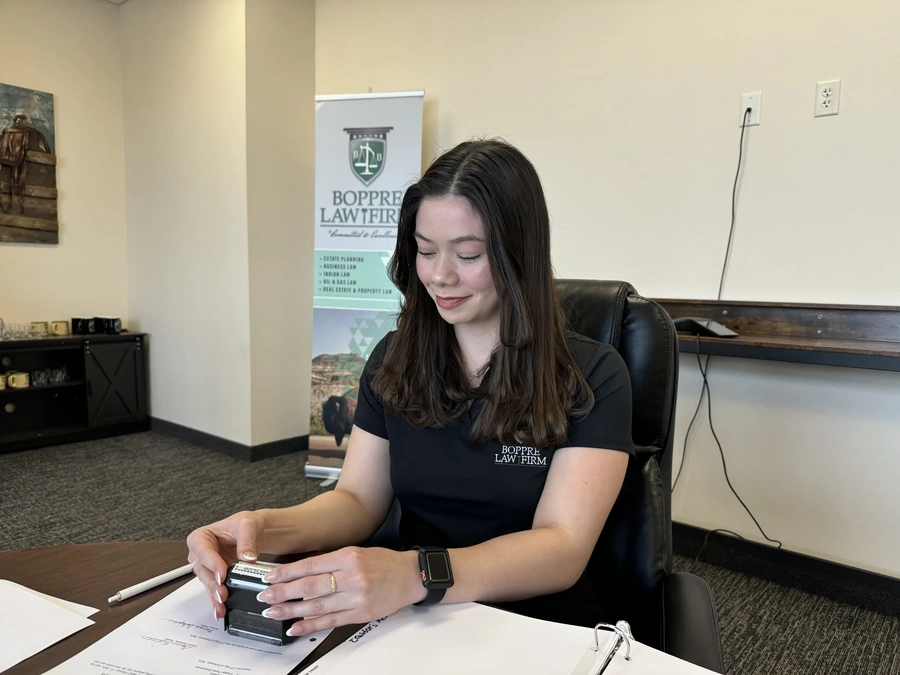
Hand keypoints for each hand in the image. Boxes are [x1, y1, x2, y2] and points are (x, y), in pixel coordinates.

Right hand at [186, 510, 264, 619]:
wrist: (254, 532)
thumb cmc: (246, 525)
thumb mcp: (247, 525)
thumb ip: (246, 541)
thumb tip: (246, 557)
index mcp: (201, 537)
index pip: (202, 550)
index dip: (211, 563)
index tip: (222, 573)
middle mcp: (200, 554)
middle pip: (203, 570)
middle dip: (213, 583)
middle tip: (222, 593)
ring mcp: (208, 567)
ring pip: (208, 583)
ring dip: (214, 594)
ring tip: (222, 604)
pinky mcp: (216, 578)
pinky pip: (214, 590)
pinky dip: (217, 600)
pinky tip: (220, 610)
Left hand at [256, 546, 426, 635]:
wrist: (410, 576)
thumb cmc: (383, 562)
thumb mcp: (357, 552)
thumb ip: (331, 561)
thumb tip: (300, 572)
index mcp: (348, 557)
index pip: (310, 565)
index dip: (287, 572)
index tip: (269, 576)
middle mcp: (351, 576)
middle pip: (310, 586)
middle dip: (283, 592)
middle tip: (265, 596)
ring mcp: (356, 598)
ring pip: (317, 606)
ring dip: (291, 611)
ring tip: (273, 613)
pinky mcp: (361, 614)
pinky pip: (331, 622)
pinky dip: (310, 626)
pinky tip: (296, 627)